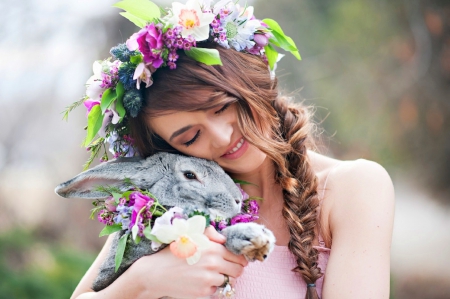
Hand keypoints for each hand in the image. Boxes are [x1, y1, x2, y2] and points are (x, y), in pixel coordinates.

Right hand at [130, 226, 247, 298]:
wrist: (156, 273)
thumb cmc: (174, 252)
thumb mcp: (191, 235)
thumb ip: (210, 233)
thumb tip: (224, 239)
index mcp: (213, 248)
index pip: (238, 256)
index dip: (239, 258)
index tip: (238, 260)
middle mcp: (214, 263)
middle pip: (238, 270)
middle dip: (234, 269)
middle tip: (226, 268)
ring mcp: (209, 278)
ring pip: (227, 281)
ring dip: (221, 278)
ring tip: (208, 273)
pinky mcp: (204, 292)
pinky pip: (215, 289)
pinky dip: (210, 286)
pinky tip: (199, 280)